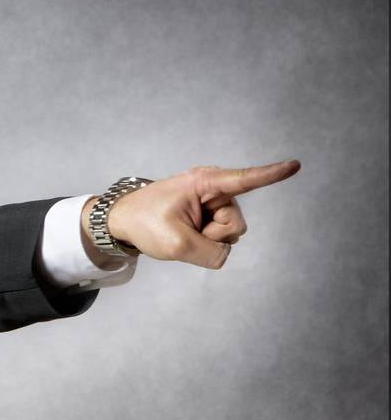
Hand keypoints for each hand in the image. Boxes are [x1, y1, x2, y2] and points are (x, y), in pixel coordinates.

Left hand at [104, 159, 300, 269]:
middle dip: (213, 236)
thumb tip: (225, 254)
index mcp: (205, 183)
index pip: (245, 180)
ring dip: (207, 240)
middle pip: (235, 225)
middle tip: (183, 230)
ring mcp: (214, 203)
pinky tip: (187, 233)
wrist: (124, 220)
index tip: (295, 165)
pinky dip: (204, 241)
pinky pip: (220, 237)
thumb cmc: (145, 222)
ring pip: (230, 234)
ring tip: (183, 230)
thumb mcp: (175, 243)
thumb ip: (209, 253)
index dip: (271, 175)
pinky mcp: (211, 215)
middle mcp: (215, 189)